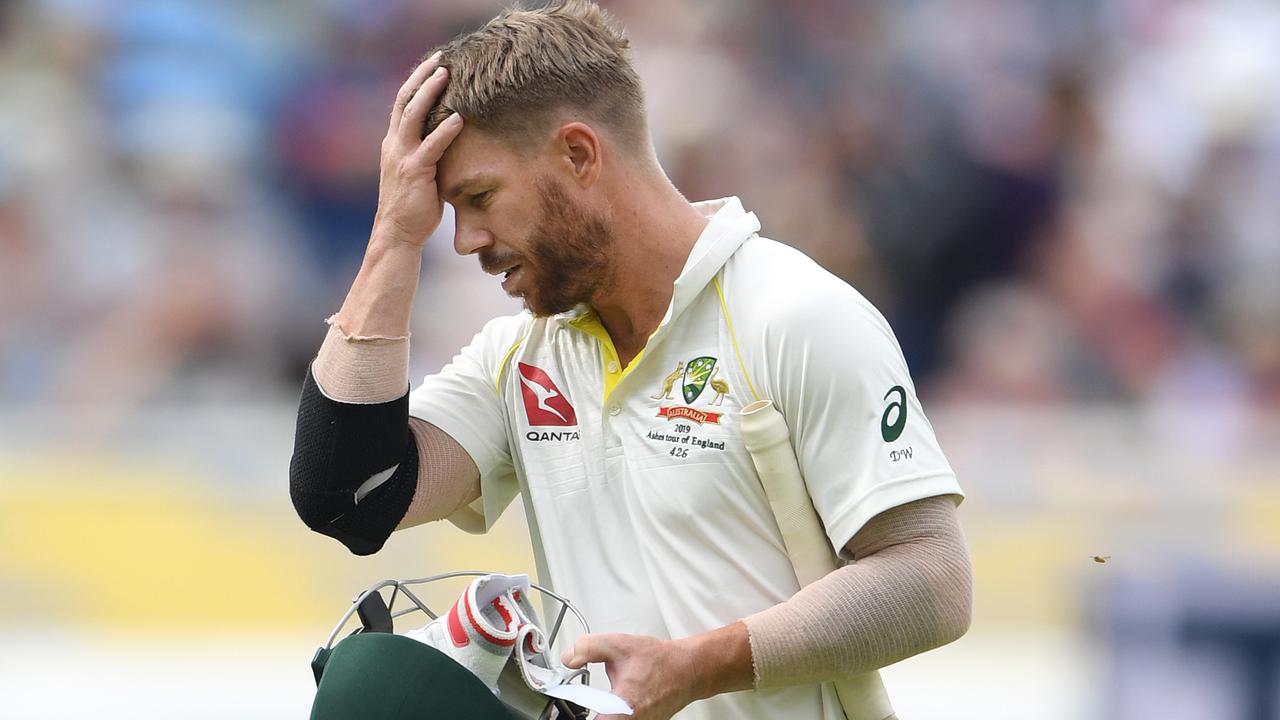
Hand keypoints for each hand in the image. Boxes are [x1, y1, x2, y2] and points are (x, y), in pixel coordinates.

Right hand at [373, 51, 464, 247]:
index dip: (416, 81)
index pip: (403, 103)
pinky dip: (445, 130)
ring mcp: (402, 156)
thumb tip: (451, 141)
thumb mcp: (419, 173)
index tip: (433, 64)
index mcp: (394, 143)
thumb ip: (429, 153)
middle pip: (405, 99)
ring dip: (430, 92)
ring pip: (413, 115)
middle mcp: (394, 144)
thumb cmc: (413, 206)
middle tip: (440, 57)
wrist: (397, 233)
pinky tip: (459, 118)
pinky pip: (431, 146)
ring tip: (447, 74)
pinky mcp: (414, 172)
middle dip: (422, 76)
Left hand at [562, 633, 696, 719]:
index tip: (567, 709)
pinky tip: (615, 702)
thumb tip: (569, 658)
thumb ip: (587, 648)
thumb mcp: (618, 645)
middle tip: (581, 705)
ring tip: (600, 701)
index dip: (575, 716)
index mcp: (624, 707)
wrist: (688, 669)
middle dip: (590, 711)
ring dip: (604, 713)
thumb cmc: (660, 660)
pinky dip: (614, 714)